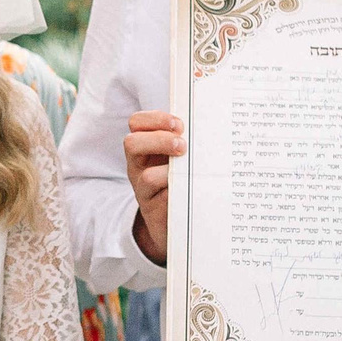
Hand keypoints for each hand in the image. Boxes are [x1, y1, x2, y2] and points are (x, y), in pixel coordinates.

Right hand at [124, 111, 184, 264]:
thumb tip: (210, 123)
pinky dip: (179, 195)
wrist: (174, 221)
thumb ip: (185, 141)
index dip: (155, 119)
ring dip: (170, 172)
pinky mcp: (154, 212)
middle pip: (132, 144)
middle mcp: (138, 166)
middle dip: (159, 141)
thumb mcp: (178, 156)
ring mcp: (143, 190)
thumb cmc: (179, 179)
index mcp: (144, 147)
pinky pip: (164, 202)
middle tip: (182, 146)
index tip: (179, 125)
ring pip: (147, 177)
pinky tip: (193, 191)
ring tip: (189, 172)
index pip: (137, 123)